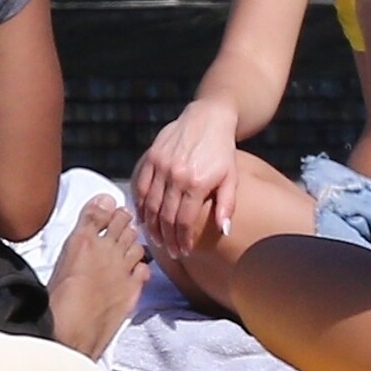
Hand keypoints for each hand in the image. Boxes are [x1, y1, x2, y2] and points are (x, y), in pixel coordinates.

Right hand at [132, 97, 239, 258]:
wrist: (209, 118)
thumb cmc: (222, 150)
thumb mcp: (231, 177)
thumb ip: (227, 205)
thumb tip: (224, 231)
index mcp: (197, 183)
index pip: (184, 221)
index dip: (182, 239)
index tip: (184, 251)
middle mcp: (176, 175)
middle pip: (165, 216)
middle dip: (167, 238)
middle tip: (171, 251)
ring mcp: (161, 166)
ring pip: (149, 205)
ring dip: (152, 226)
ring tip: (157, 240)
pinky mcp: (151, 157)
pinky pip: (140, 187)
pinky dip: (139, 205)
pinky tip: (144, 218)